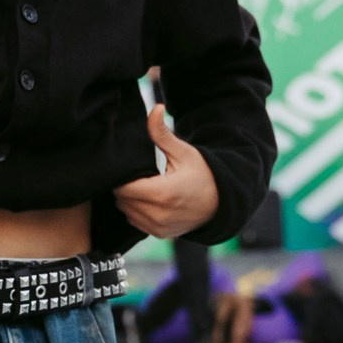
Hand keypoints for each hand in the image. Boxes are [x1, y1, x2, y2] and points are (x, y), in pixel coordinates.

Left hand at [112, 104, 220, 238]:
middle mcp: (158, 214)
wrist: (220, 201)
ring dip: (129, 200)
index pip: (123, 188)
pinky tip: (148, 200)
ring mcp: (159, 227)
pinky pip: (135, 222)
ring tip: (144, 187)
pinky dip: (136, 212)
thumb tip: (155, 108)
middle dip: (125, 187)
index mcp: (162, 193)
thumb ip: (162, 133)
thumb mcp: (183, 152)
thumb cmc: (202, 174)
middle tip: (137, 176)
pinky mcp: (160, 234)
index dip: (122, 178)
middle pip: (122, 200)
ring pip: (127, 212)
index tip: (130, 169)